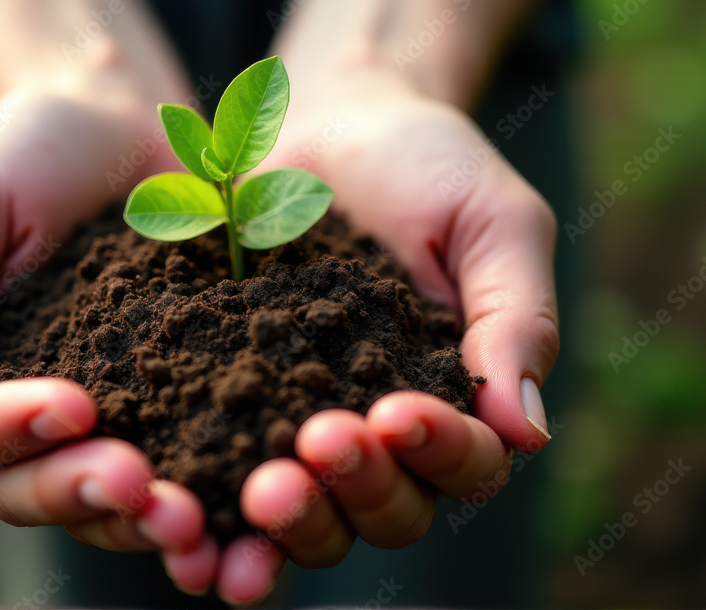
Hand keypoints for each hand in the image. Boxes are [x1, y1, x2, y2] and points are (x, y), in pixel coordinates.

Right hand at [0, 83, 221, 589]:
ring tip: (195, 519)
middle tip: (139, 485)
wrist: (126, 123)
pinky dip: (219, 492)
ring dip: (149, 520)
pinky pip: (197, 461)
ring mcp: (120, 415)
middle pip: (36, 492)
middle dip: (83, 494)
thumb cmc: (27, 155)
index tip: (72, 403)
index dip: (9, 434)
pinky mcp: (190, 402)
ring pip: (115, 500)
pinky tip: (254, 496)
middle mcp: (38, 416)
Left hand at [214, 69, 558, 602]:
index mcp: (456, 401)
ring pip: (308, 516)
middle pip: (385, 512)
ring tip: (256, 496)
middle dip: (356, 491)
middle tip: (317, 447)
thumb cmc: (427, 166)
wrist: (322, 124)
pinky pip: (220, 477)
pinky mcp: (226, 407)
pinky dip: (207, 512)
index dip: (438, 452)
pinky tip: (177, 514)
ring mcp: (298, 428)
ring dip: (287, 524)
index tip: (394, 410)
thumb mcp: (493, 222)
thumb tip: (529, 432)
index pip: (466, 463)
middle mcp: (380, 437)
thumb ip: (516, 318)